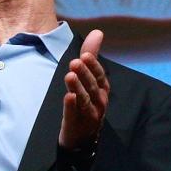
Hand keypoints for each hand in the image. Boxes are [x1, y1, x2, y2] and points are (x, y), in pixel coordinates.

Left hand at [59, 29, 109, 149]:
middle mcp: (99, 101)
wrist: (83, 138)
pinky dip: (71, 106)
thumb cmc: (87, 102)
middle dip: (85, 74)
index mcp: (102, 89)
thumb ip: (92, 55)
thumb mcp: (90, 79)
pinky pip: (74, 114)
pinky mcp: (77, 124)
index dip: (93, 66)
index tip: (86, 55)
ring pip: (84, 100)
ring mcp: (89, 114)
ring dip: (77, 88)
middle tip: (75, 62)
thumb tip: (98, 32)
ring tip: (69, 76)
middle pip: (92, 87)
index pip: (100, 75)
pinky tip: (68, 97)